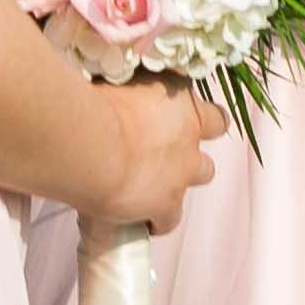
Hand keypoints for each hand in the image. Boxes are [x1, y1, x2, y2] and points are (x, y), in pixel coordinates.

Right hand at [104, 78, 227, 234]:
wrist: (91, 143)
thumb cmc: (99, 104)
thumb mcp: (124, 84)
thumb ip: (138, 93)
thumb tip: (128, 95)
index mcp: (182, 103)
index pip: (213, 116)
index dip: (204, 124)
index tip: (186, 128)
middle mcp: (189, 138)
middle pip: (206, 157)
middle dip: (190, 161)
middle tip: (162, 162)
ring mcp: (181, 174)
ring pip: (195, 185)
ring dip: (178, 186)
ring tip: (151, 190)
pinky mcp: (166, 205)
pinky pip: (169, 220)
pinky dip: (157, 220)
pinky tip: (139, 220)